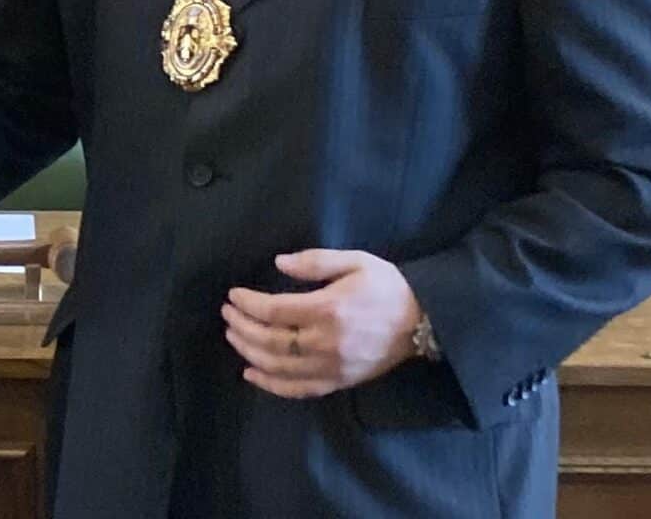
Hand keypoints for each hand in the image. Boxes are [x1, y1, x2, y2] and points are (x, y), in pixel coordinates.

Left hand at [221, 249, 421, 398]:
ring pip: (278, 366)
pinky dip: (271, 385)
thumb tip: (278, 262)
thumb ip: (315, 261)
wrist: (423, 321)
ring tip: (233, 337)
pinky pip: (298, 389)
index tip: (233, 295)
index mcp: (327, 309)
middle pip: (270, 340)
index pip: (273, 311)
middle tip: (227, 314)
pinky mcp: (338, 382)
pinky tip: (251, 374)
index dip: (247, 304)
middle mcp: (325, 342)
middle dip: (242, 327)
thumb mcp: (355, 261)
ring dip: (249, 352)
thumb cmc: (387, 286)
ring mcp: (331, 367)